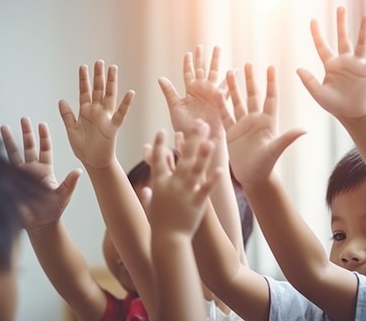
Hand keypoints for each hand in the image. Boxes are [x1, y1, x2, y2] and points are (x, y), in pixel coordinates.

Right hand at [0, 117, 80, 231]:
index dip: (43, 137)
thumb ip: (70, 183)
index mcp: (46, 170)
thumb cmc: (54, 211)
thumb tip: (79, 171)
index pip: (45, 149)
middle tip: (24, 118)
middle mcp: (32, 170)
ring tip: (4, 127)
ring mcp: (20, 175)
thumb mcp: (64, 195)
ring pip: (14, 154)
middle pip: (29, 147)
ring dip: (9, 140)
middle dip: (26, 132)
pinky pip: (4, 167)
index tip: (42, 124)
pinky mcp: (11, 182)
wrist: (40, 224)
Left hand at [59, 61, 134, 169]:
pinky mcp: (113, 127)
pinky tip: (130, 93)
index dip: (84, 79)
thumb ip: (66, 115)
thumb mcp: (71, 129)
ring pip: (109, 96)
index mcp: (85, 111)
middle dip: (98, 76)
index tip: (83, 66)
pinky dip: (126, 104)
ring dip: (111, 83)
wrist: (93, 162)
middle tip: (99, 62)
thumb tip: (61, 100)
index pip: (85, 91)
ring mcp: (106, 118)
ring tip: (113, 69)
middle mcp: (97, 111)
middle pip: (98, 90)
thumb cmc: (83, 147)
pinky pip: (121, 114)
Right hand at [145, 120, 220, 236]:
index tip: (161, 130)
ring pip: (196, 170)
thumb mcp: (150, 208)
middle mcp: (172, 185)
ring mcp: (185, 193)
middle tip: (198, 124)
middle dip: (191, 140)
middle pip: (182, 158)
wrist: (168, 242)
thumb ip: (147, 196)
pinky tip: (221, 169)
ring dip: (203, 155)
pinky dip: (213, 179)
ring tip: (211, 141)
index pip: (157, 159)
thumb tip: (143, 189)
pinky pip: (206, 189)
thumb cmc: (158, 226)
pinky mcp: (197, 203)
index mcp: (159, 184)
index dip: (158, 144)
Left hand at [159, 45, 225, 139]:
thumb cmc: (184, 126)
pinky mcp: (220, 100)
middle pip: (202, 69)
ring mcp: (211, 94)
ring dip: (215, 61)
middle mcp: (201, 90)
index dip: (188, 63)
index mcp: (190, 91)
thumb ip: (169, 92)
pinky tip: (234, 69)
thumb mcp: (175, 107)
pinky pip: (225, 87)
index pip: (188, 73)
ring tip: (217, 48)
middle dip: (202, 58)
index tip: (188, 53)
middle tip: (202, 46)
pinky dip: (229, 79)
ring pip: (214, 73)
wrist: (197, 137)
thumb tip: (160, 78)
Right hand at [218, 64, 304, 185]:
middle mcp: (255, 120)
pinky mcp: (231, 132)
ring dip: (234, 88)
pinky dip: (221, 105)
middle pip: (252, 95)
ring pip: (237, 102)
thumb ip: (287, 138)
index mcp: (267, 122)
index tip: (270, 67)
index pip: (269, 97)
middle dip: (250, 80)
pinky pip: (225, 115)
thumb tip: (303, 130)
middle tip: (247, 64)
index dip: (270, 83)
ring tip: (230, 72)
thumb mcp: (275, 150)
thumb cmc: (266, 165)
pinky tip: (216, 93)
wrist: (252, 177)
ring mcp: (242, 125)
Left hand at [297, 6, 365, 119]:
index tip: (313, 20)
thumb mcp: (318, 93)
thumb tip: (298, 69)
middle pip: (342, 38)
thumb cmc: (333, 104)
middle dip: (341, 23)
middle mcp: (344, 61)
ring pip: (360, 43)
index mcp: (330, 65)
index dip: (317, 34)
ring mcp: (357, 64)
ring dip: (363, 30)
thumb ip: (309, 81)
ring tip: (365, 16)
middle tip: (340, 7)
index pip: (322, 46)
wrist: (350, 113)